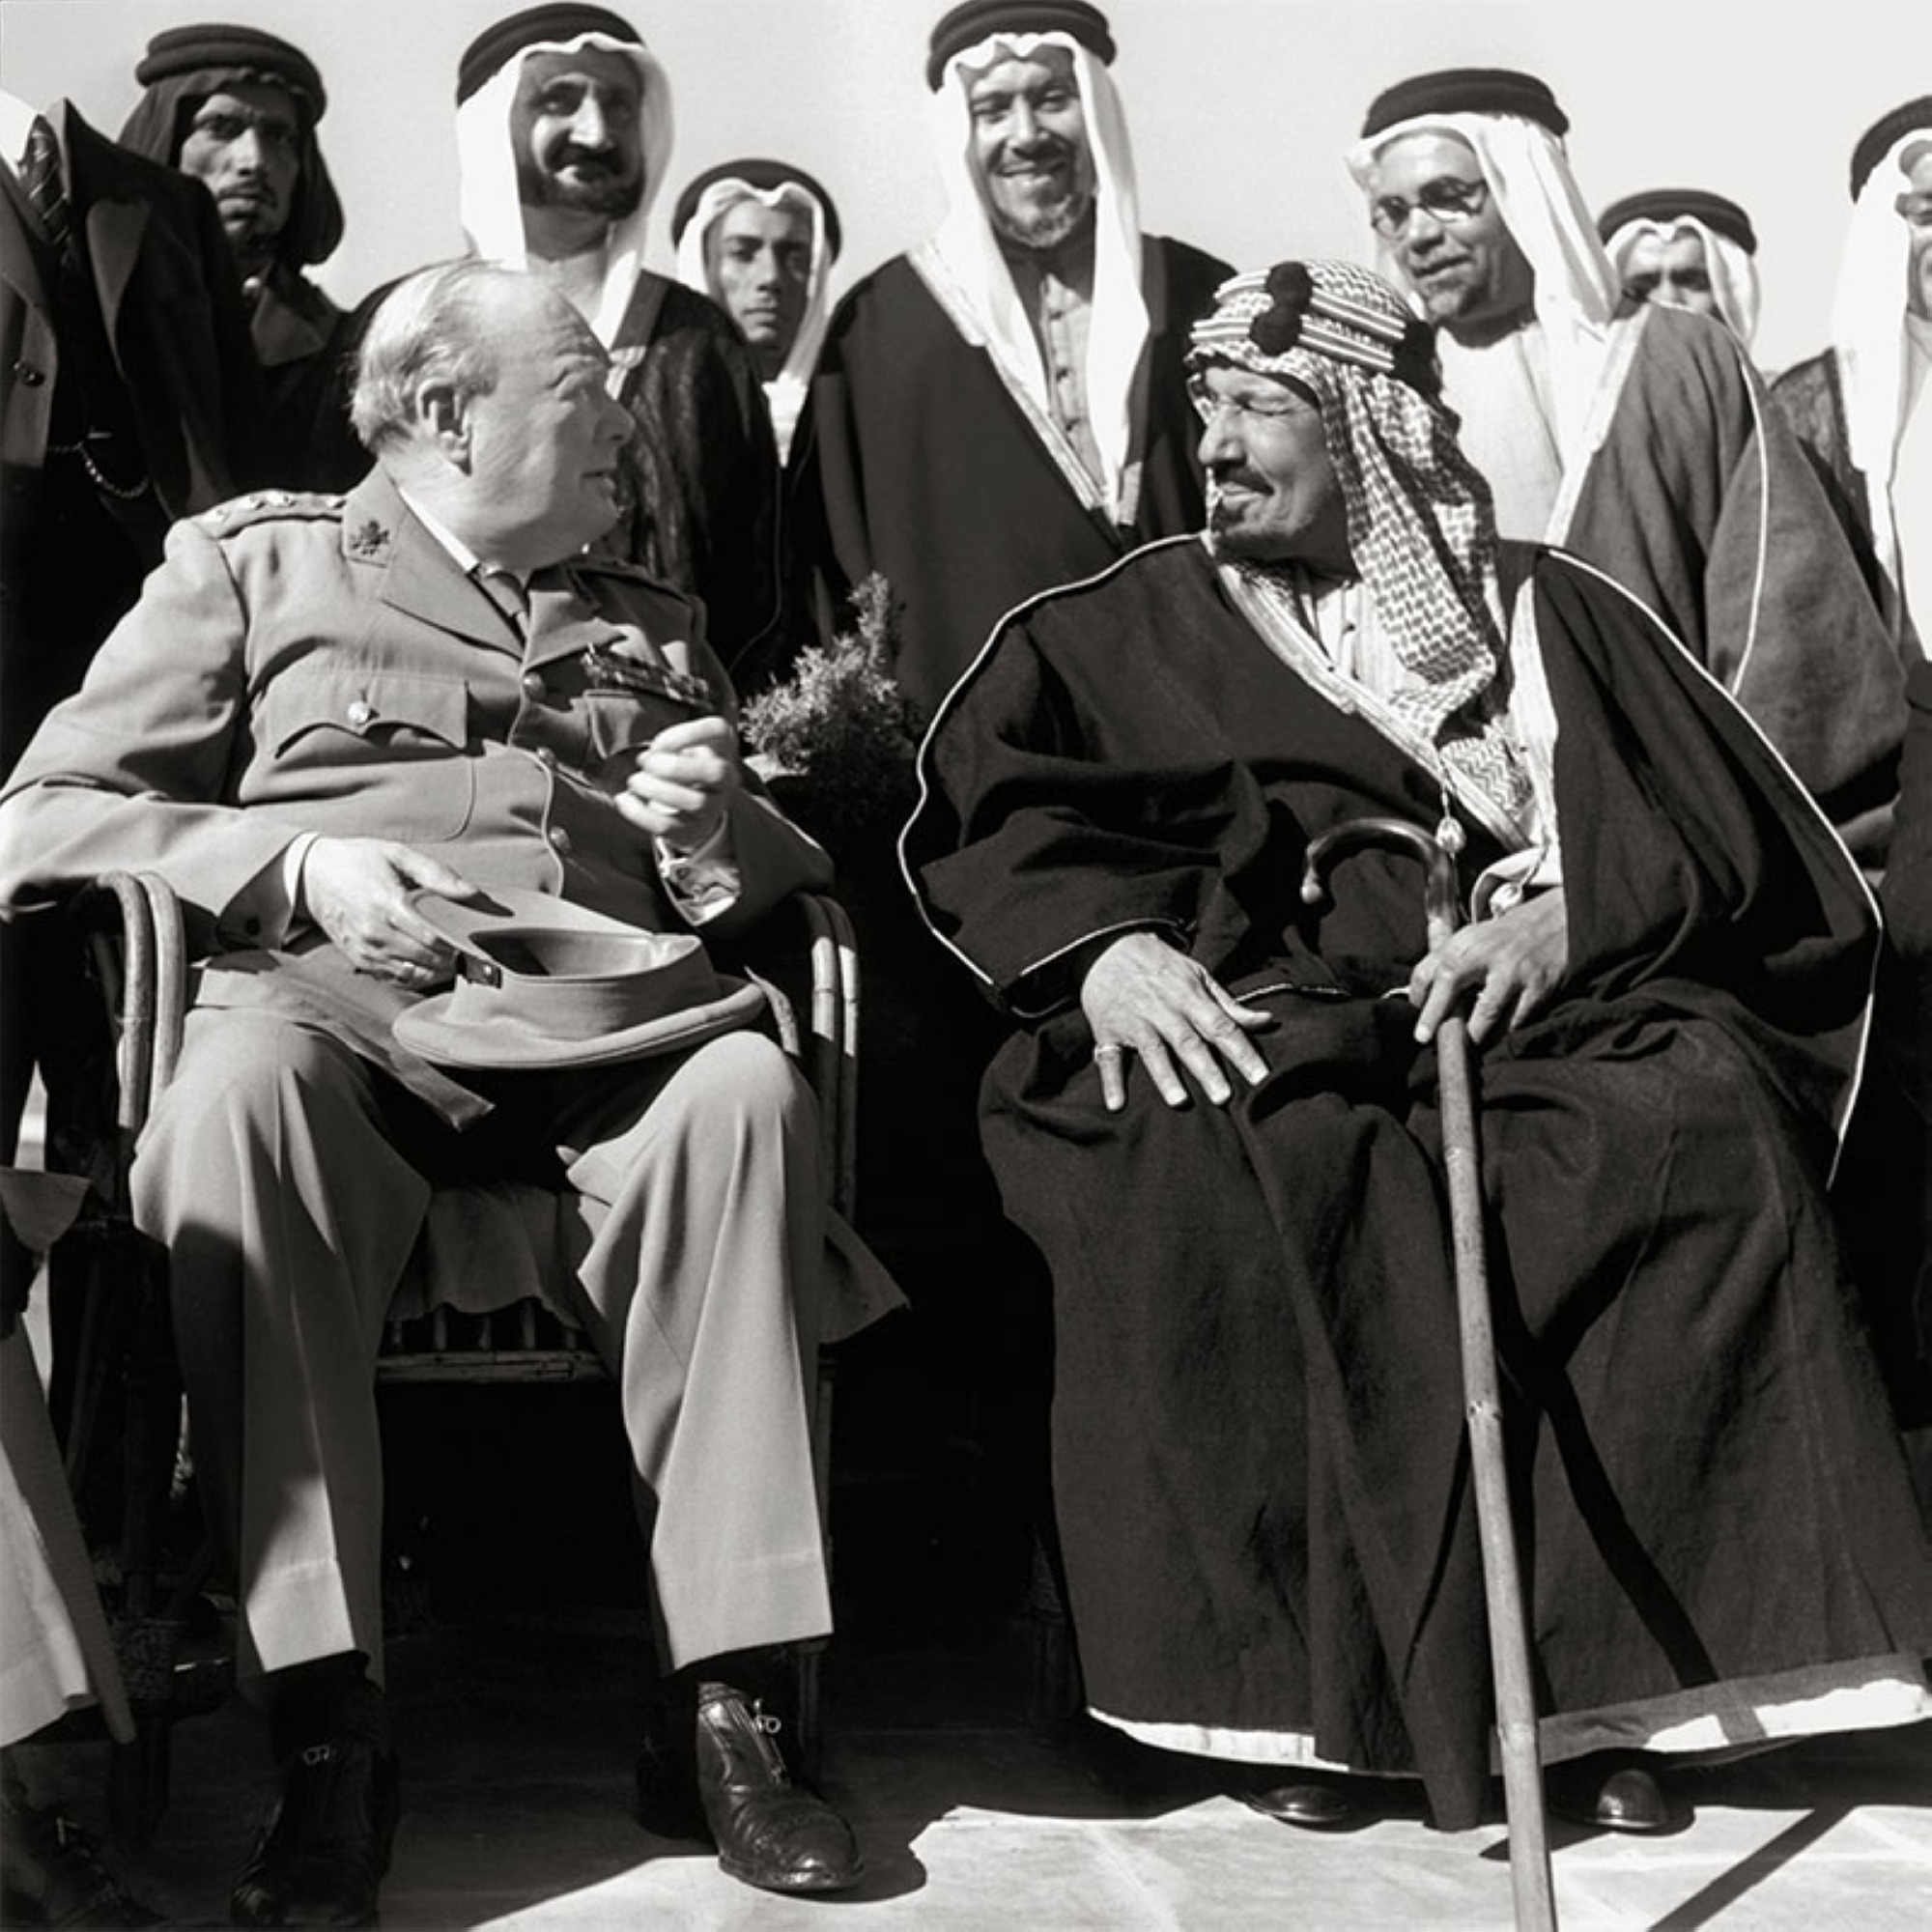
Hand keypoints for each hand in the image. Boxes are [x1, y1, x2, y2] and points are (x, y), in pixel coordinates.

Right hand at [297, 837, 480, 985]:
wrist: (312, 875)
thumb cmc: (358, 861)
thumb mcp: (397, 854)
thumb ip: (437, 874)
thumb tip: (472, 892)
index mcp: (388, 904)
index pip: (432, 938)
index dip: (456, 943)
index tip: (471, 940)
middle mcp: (375, 932)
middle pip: (425, 959)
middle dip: (451, 958)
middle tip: (466, 951)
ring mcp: (365, 950)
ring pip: (411, 974)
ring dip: (436, 971)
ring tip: (450, 958)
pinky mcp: (359, 960)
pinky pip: (393, 979)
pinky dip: (415, 977)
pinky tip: (427, 966)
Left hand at [614, 715, 739, 851]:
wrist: (692, 810)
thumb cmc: (682, 767)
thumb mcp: (681, 746)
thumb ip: (668, 743)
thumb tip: (650, 757)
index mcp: (722, 748)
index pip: (719, 730)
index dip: (687, 733)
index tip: (658, 743)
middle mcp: (726, 779)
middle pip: (716, 772)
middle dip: (675, 767)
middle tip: (645, 762)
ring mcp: (713, 808)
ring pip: (695, 801)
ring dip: (656, 789)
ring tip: (635, 781)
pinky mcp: (692, 830)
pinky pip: (669, 825)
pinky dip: (640, 812)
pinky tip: (623, 799)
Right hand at [1079, 930, 1273, 1111]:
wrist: (1109, 947)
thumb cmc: (1162, 967)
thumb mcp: (1198, 977)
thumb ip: (1230, 1005)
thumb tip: (1267, 1021)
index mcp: (1190, 997)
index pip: (1222, 1027)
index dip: (1242, 1052)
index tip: (1261, 1077)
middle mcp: (1164, 1010)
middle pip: (1189, 1043)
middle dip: (1207, 1070)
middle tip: (1224, 1098)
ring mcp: (1134, 1021)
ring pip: (1152, 1051)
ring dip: (1165, 1076)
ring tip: (1179, 1101)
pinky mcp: (1107, 1031)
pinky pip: (1108, 1057)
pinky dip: (1111, 1081)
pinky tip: (1116, 1104)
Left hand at [1407, 888, 1567, 1045]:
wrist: (1560, 920)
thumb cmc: (1509, 935)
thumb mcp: (1474, 937)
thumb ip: (1447, 960)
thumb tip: (1421, 992)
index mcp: (1465, 941)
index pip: (1428, 968)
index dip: (1417, 993)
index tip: (1417, 1008)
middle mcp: (1486, 954)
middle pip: (1449, 983)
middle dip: (1433, 1016)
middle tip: (1423, 1037)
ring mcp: (1513, 972)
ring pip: (1485, 1014)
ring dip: (1473, 1035)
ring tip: (1466, 1044)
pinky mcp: (1537, 989)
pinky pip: (1514, 1022)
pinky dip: (1503, 1033)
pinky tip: (1497, 1036)